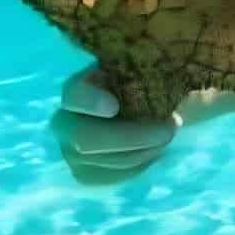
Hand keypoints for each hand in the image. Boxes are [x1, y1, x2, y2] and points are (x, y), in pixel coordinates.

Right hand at [49, 67, 176, 184]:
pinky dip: (142, 164)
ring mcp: (70, 152)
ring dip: (146, 150)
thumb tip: (167, 58)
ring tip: (169, 134)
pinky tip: (154, 150)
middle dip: (133, 136)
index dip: (90, 102)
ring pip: (109, 160)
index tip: (114, 106)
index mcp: (77, 89)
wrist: (144, 111)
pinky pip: (115, 176)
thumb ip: (149, 68)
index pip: (74, 96)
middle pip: (85, 139)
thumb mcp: (145, 72)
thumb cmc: (144, 85)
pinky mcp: (86, 175)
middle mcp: (64, 121)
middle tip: (171, 127)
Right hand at [51, 65, 234, 184]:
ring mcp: (91, 124)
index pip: (71, 88)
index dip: (86, 98)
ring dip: (123, 158)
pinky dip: (119, 174)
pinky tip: (153, 159)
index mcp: (114, 63)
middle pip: (71, 133)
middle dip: (120, 139)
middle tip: (170, 130)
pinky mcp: (97, 151)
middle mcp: (94, 93)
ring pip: (79, 157)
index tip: (121, 99)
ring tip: (164, 143)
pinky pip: (90, 177)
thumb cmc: (229, 67)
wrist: (210, 80)